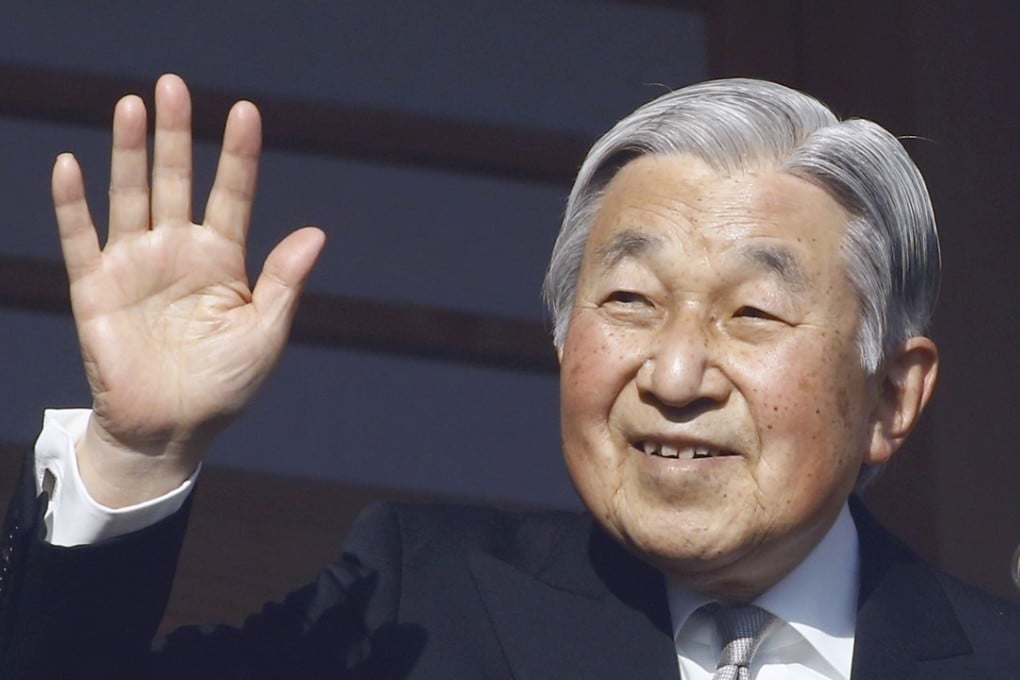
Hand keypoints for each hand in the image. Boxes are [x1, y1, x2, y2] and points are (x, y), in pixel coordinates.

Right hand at [52, 74, 324, 505]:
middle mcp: (179, 252)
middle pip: (178, 181)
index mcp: (223, 260)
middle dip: (175, 135)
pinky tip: (71, 165)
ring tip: (132, 105)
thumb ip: (283, 282)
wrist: (172, 429)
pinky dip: (74, 204)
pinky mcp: (96, 288)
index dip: (238, 155)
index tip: (245, 111)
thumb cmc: (225, 384)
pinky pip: (82, 238)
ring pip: (132, 195)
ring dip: (129, 151)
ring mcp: (136, 265)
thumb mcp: (264, 334)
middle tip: (173, 85)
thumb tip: (317, 233)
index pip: (233, 195)